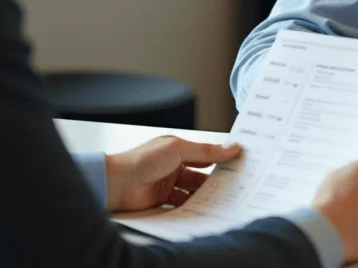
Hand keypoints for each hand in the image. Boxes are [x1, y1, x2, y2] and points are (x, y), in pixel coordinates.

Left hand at [104, 136, 241, 211]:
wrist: (117, 184)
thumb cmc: (142, 160)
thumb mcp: (178, 149)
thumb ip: (205, 151)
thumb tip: (230, 147)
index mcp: (176, 149)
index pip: (204, 153)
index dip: (220, 157)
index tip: (240, 161)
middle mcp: (173, 165)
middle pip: (201, 175)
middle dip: (217, 180)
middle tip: (237, 184)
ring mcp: (168, 184)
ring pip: (193, 191)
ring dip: (206, 195)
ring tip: (225, 199)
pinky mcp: (163, 201)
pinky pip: (183, 204)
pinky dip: (193, 206)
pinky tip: (205, 209)